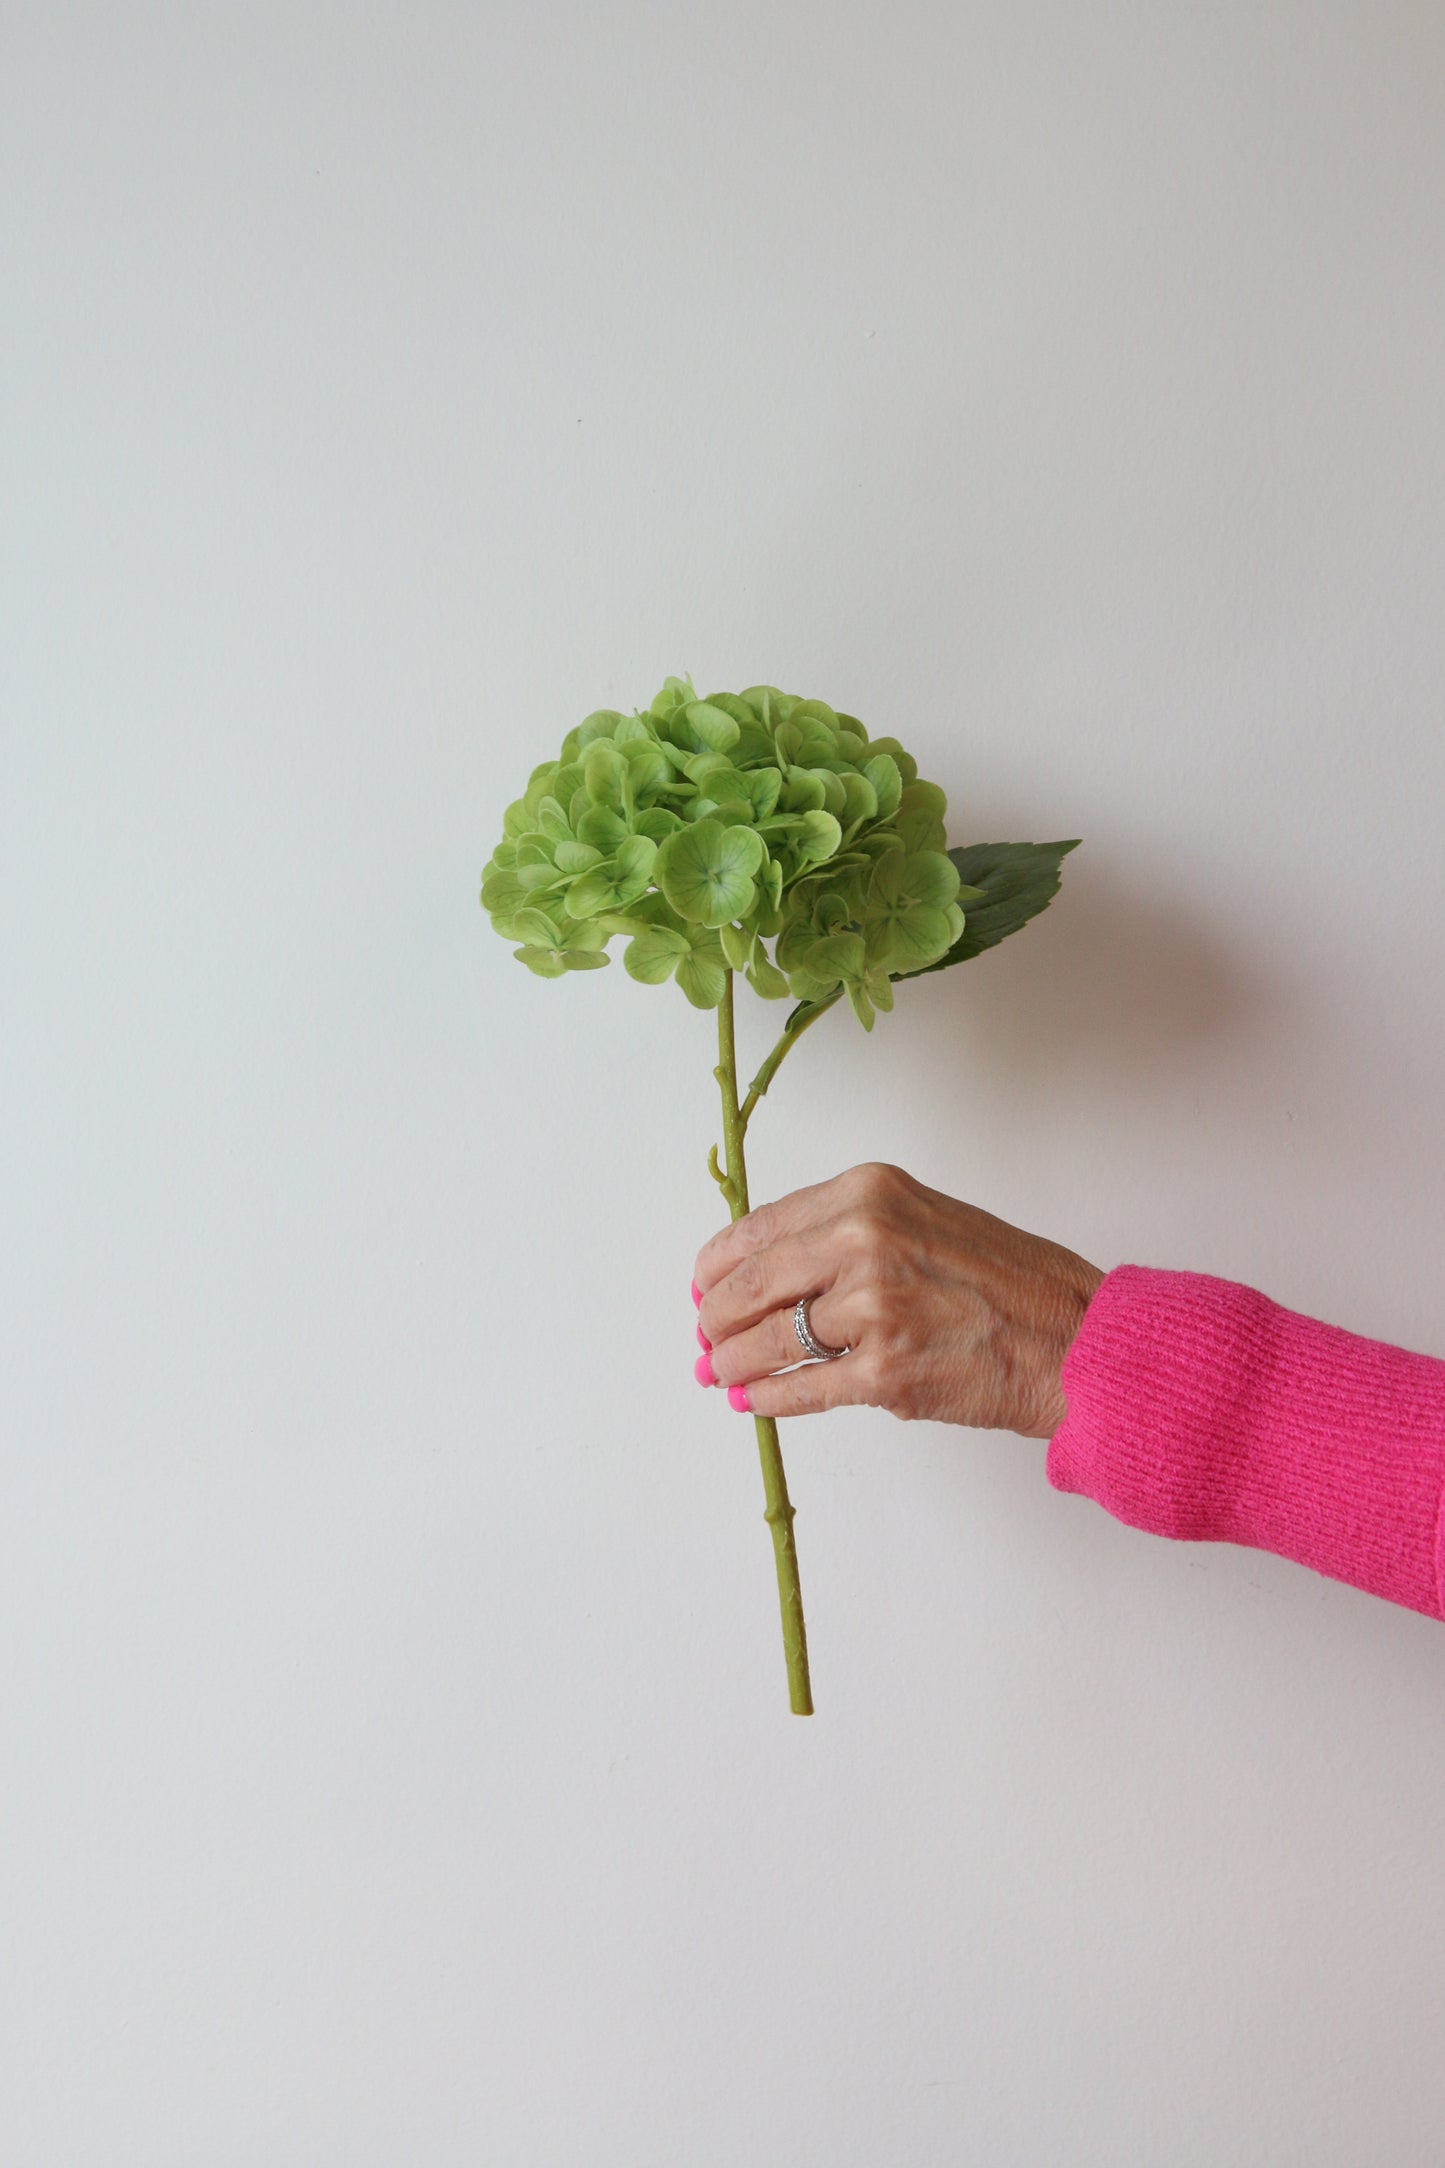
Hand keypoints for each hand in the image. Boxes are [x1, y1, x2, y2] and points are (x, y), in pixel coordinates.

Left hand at [692, 1162, 1105, 1437]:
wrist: (1071, 1336)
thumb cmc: (1007, 1280)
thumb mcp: (921, 1218)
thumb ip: (844, 1232)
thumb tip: (764, 1271)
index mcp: (868, 1192)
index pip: (757, 1228)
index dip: (718, 1265)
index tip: (703, 1285)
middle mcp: (863, 1240)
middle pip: (749, 1284)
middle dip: (715, 1317)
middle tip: (705, 1338)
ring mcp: (872, 1309)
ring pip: (766, 1341)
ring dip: (733, 1363)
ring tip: (722, 1373)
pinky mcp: (883, 1374)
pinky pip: (800, 1389)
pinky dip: (768, 1399)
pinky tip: (753, 1400)